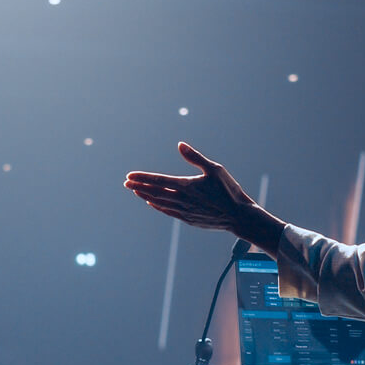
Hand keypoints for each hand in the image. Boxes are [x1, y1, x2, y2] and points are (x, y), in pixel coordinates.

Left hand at [124, 142, 255, 232]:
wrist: (238, 216)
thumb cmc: (229, 190)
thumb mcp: (215, 169)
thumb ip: (195, 157)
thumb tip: (180, 145)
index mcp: (186, 186)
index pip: (158, 180)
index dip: (142, 178)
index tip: (129, 176)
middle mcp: (182, 200)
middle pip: (155, 192)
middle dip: (139, 187)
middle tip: (126, 183)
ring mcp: (184, 212)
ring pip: (159, 203)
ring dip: (146, 196)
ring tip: (136, 191)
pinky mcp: (188, 220)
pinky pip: (168, 212)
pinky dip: (158, 206)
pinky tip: (152, 203)